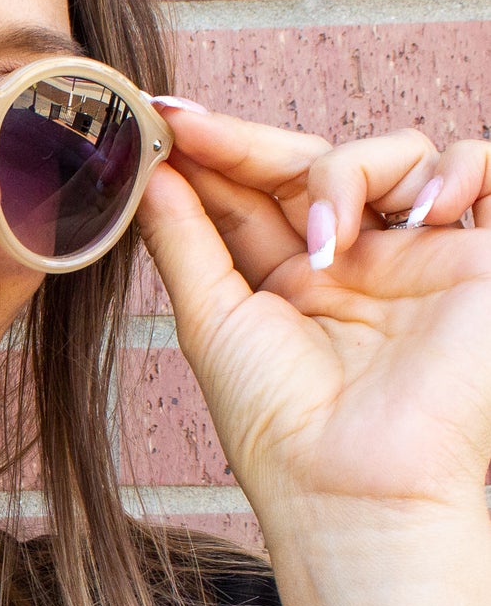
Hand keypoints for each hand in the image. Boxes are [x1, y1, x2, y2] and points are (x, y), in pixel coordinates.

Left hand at [134, 110, 490, 540]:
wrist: (355, 484)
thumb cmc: (276, 420)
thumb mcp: (212, 319)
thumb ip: (184, 241)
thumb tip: (149, 173)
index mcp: (293, 279)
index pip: (256, 193)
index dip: (216, 153)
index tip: (162, 122)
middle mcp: (358, 262)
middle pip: (313, 162)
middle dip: (251, 142)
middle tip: (191, 129)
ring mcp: (420, 256)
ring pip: (398, 152)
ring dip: (351, 170)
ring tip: (330, 241)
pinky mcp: (483, 258)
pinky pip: (485, 164)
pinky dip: (453, 168)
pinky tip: (417, 214)